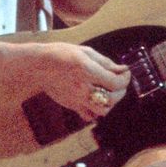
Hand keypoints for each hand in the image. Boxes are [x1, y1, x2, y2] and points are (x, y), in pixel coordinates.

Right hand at [13, 42, 129, 120]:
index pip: (115, 82)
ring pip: (102, 110)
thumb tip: (122, 69)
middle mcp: (83, 87)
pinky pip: (89, 115)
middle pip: (112, 99)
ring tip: (110, 92)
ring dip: (111, 103)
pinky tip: (96, 100)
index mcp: (87, 71)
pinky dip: (96, 111)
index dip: (125, 79)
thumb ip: (105, 62)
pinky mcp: (71, 105)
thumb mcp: (85, 51)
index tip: (126, 73)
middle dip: (121, 91)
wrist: (39, 65)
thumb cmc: (61, 54)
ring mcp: (76, 99)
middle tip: (120, 82)